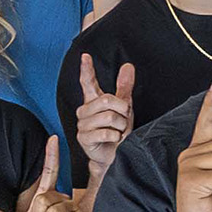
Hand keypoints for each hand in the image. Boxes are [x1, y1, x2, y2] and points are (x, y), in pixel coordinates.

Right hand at [75, 54, 135, 178]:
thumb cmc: (117, 131)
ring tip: (118, 132)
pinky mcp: (83, 138)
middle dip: (122, 111)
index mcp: (93, 101)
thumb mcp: (124, 108)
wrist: (115, 155)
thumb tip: (128, 66)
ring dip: (120, 125)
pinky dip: (115, 137)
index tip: (85, 56)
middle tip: (123, 121)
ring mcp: (82, 125)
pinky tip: (113, 140)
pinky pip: (105, 132)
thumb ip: (124, 87)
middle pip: (107, 100)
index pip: (88, 82)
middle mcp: (85, 111)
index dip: (86, 69)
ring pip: (109, 116)